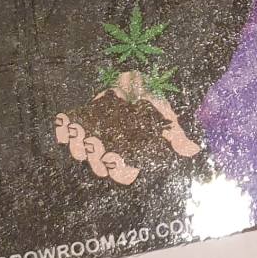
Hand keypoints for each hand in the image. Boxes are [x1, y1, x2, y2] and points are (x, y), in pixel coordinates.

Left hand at [52, 79, 202, 187]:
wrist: (137, 84)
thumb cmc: (153, 105)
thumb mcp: (167, 121)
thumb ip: (177, 138)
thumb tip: (193, 151)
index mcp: (129, 156)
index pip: (122, 174)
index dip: (117, 170)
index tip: (116, 158)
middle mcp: (109, 152)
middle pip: (97, 165)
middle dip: (96, 156)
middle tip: (97, 142)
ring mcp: (92, 139)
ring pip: (80, 151)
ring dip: (79, 144)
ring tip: (82, 133)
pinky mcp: (81, 123)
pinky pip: (65, 131)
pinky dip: (63, 128)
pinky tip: (65, 123)